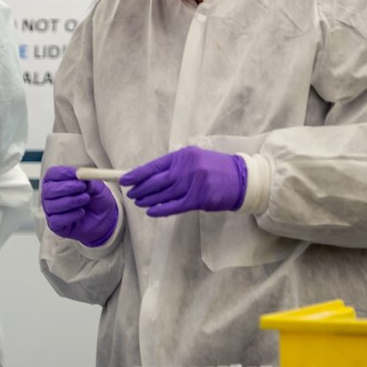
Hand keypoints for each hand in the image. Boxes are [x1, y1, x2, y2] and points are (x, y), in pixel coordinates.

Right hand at [40, 166, 118, 246]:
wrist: (104, 220)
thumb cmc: (96, 200)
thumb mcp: (97, 187)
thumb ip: (89, 181)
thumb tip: (81, 176)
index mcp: (57, 181)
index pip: (51, 174)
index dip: (62, 173)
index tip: (76, 174)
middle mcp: (50, 195)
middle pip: (48, 190)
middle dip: (66, 187)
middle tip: (82, 187)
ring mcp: (50, 211)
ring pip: (52, 205)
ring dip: (71, 201)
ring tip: (86, 199)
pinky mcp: (54, 225)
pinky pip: (56, 220)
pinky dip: (71, 215)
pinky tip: (81, 212)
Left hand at [120, 147, 246, 215]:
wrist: (241, 179)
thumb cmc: (215, 168)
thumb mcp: (195, 158)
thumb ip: (175, 165)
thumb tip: (150, 176)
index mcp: (183, 155)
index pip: (154, 165)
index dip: (137, 174)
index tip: (125, 180)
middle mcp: (186, 168)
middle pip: (156, 181)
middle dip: (140, 189)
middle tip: (131, 194)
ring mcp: (192, 183)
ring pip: (163, 194)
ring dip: (148, 200)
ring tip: (139, 202)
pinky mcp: (199, 199)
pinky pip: (174, 206)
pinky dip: (160, 209)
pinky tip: (151, 211)